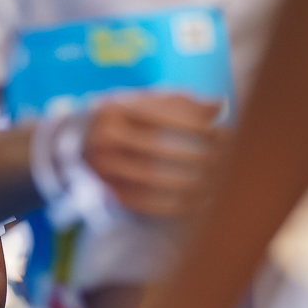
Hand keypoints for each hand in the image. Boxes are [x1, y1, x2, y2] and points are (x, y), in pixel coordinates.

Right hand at [83, 93, 228, 218]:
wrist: (78, 143)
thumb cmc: (125, 118)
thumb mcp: (148, 102)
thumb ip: (183, 102)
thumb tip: (220, 106)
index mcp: (116, 108)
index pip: (162, 115)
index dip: (196, 125)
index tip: (224, 133)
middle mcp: (103, 136)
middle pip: (156, 148)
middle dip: (197, 155)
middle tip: (229, 160)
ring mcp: (100, 167)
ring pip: (150, 178)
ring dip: (190, 183)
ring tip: (221, 184)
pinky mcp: (105, 192)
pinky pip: (144, 203)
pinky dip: (175, 206)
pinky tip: (202, 205)